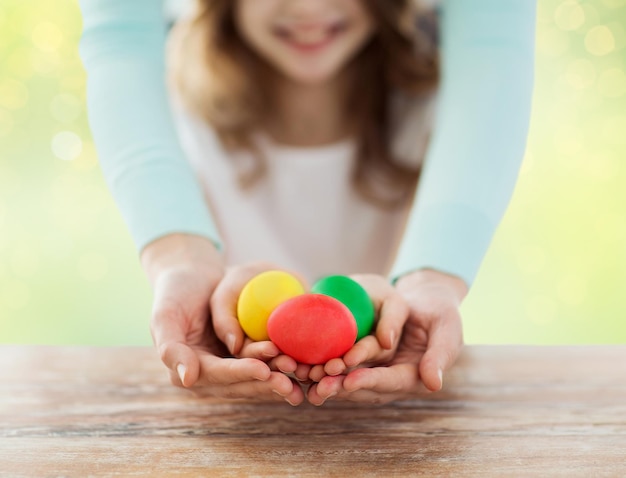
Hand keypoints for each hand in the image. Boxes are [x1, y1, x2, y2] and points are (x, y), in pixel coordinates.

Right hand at [142, 234, 295, 401]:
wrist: (192, 277)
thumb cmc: (175, 292)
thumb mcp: (165, 315)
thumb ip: (170, 348)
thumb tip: (186, 380)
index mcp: (185, 369)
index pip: (217, 375)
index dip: (240, 373)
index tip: (263, 370)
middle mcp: (206, 375)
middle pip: (239, 384)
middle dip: (264, 384)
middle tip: (290, 382)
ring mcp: (225, 368)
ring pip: (254, 379)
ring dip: (276, 380)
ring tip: (300, 376)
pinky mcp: (241, 360)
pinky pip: (263, 366)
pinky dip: (279, 368)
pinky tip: (301, 367)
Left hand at [307, 269, 466, 404]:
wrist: (426, 301)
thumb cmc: (441, 312)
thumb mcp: (447, 327)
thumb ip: (441, 353)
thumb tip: (433, 384)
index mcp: (416, 376)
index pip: (391, 382)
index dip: (371, 381)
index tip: (350, 381)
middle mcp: (393, 378)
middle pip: (365, 386)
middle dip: (341, 386)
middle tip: (319, 384)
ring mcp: (376, 370)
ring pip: (349, 379)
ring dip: (328, 380)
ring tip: (306, 377)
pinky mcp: (362, 359)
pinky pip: (342, 364)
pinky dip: (324, 366)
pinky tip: (304, 364)